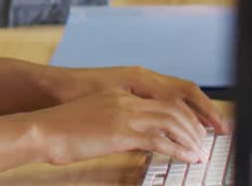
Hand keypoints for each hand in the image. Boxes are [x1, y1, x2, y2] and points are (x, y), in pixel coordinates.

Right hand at [52, 66, 229, 133]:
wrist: (43, 130)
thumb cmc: (62, 128)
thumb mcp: (95, 119)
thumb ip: (118, 123)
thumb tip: (136, 139)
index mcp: (120, 95)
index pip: (164, 97)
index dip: (185, 110)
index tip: (198, 124)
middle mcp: (126, 100)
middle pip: (174, 106)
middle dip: (197, 123)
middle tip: (208, 138)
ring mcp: (125, 114)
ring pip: (172, 120)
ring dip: (192, 137)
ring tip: (201, 150)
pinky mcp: (122, 132)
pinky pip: (161, 140)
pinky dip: (180, 150)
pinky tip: (188, 158)